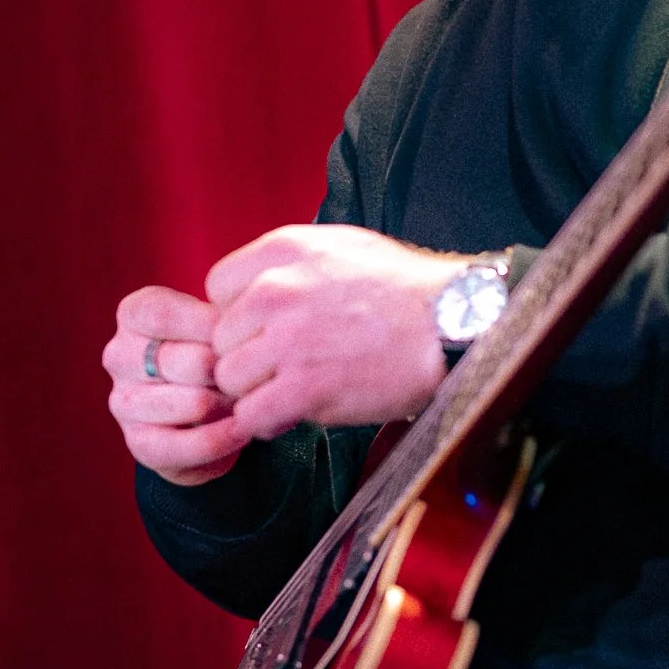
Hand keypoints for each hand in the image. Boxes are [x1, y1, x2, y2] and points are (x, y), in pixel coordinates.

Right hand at [104, 285, 250, 487]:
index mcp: (133, 314)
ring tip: (250, 400)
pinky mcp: (138, 442)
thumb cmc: (215, 347)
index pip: (163, 315)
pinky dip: (222, 440)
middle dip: (229, 371)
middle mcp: (119, 356)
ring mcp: (123, 402)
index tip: (246, 333)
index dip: (211, 326)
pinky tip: (242, 431)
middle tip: (256, 375)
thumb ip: (225, 313)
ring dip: (232, 404)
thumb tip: (238, 323)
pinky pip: (186, 446)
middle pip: (184, 361)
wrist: (209, 403)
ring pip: (194, 403)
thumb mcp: (219, 318)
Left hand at [205, 224, 464, 441]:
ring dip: (255, 391)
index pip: (217, 289)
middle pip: (219, 339)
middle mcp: (276, 291)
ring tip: (289, 391)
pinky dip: (267, 422)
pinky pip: (251, 415)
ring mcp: (288, 341)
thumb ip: (289, 262)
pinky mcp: (305, 387)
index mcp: (282, 252)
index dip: (239, 315)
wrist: (450, 323)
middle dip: (246, 357)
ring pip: (229, 380)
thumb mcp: (341, 246)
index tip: (265, 329)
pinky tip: (292, 413)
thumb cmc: (402, 288)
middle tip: (281, 367)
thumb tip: (254, 284)